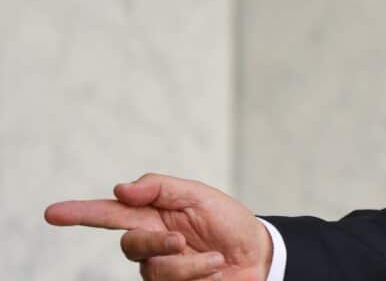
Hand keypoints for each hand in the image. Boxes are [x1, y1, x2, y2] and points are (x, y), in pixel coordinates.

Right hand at [45, 173, 272, 280]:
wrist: (258, 254)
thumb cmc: (228, 222)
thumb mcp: (200, 195)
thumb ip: (160, 188)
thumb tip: (119, 189)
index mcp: (151, 215)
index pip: (108, 213)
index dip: (79, 213)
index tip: (52, 213)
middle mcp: (149, 244)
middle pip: (130, 245)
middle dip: (157, 242)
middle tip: (183, 239)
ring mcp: (159, 269)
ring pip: (155, 269)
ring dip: (191, 262)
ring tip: (216, 257)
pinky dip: (199, 273)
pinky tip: (216, 268)